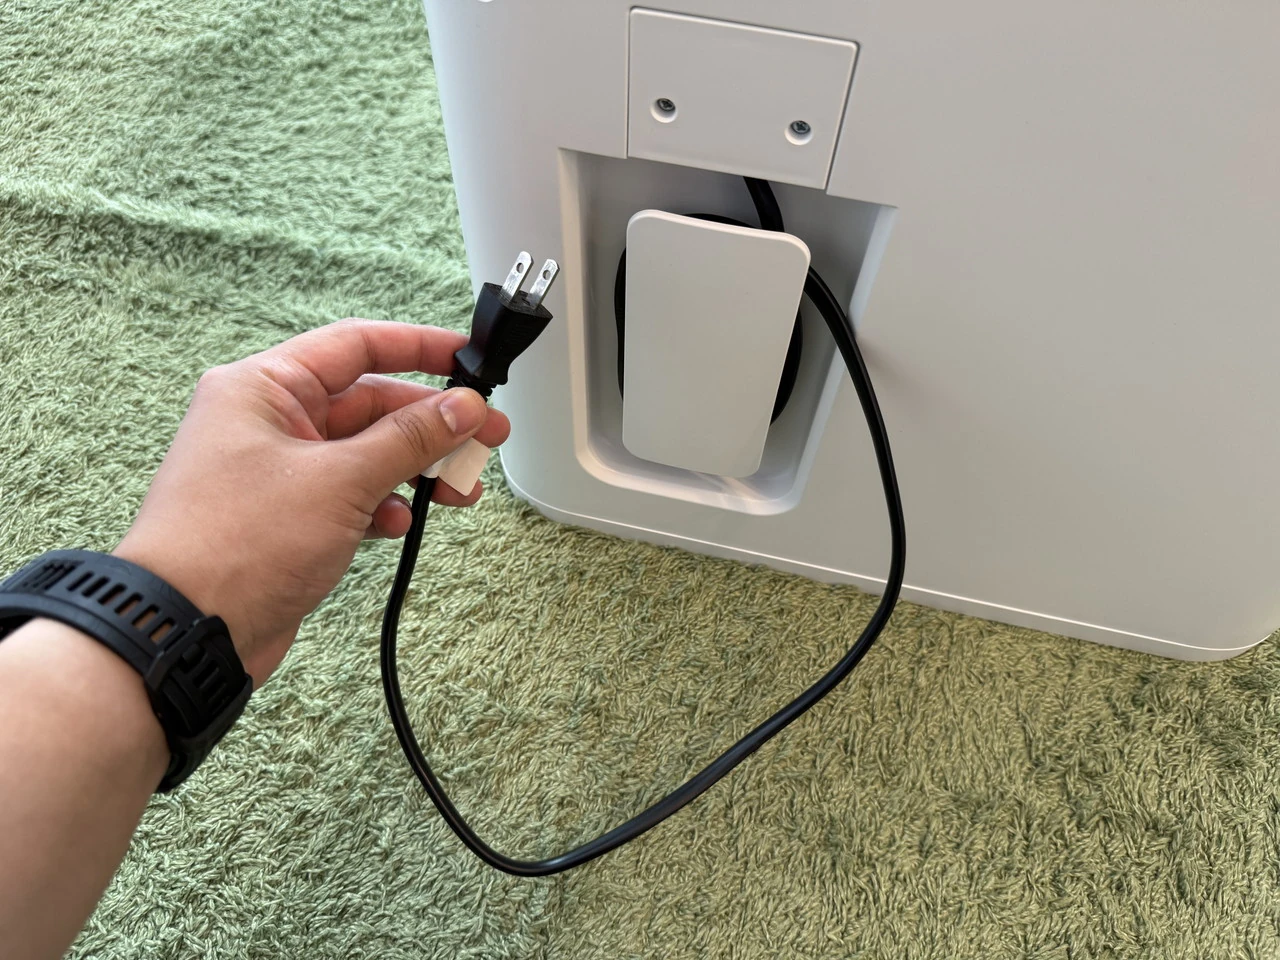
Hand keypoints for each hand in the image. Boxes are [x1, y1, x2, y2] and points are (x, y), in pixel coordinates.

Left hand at [113, 319, 509, 684]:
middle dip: (430, 424)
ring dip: (415, 470)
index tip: (467, 359)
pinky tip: (400, 524)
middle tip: (485, 437)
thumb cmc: (236, 545)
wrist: (188, 633)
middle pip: (369, 405)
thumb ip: (409, 439)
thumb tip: (461, 407)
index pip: (356, 347)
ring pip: (365, 454)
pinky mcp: (287, 518)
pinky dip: (383, 506)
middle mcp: (268, 422)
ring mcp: (277, 472)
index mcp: (264, 388)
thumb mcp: (340, 480)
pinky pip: (350, 496)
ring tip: (458, 491)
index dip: (419, 348)